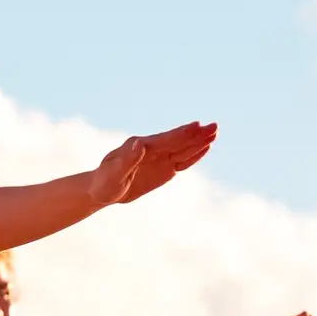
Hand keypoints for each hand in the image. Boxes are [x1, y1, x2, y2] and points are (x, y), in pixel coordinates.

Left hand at [88, 123, 215, 207]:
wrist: (101, 190)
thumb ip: (127, 160)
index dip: (181, 134)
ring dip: (199, 142)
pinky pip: (181, 161)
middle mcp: (151, 149)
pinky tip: (205, 148)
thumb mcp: (113, 174)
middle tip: (215, 126)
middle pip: (178, 141)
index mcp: (139, 147)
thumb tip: (139, 143)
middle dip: (196, 134)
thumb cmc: (104, 183)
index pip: (165, 140)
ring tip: (215, 133)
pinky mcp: (163, 169)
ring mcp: (159, 158)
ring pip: (183, 149)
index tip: (197, 125)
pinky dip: (194, 155)